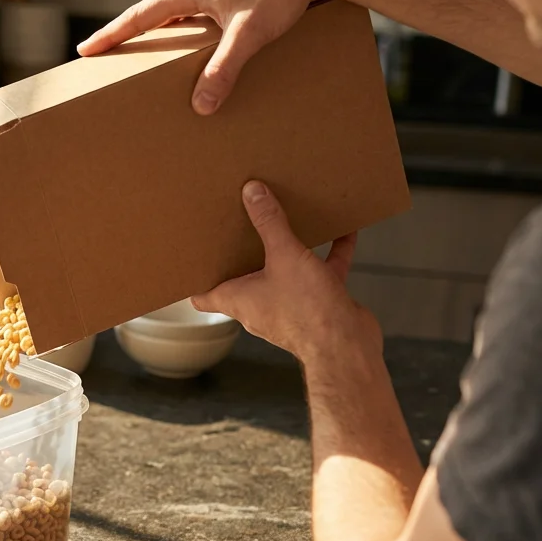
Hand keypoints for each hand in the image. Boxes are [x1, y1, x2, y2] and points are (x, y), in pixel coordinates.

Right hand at [77, 0, 346, 114]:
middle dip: (138, 33)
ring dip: (171, 30)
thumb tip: (202, 105)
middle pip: (157, 11)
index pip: (140, 15)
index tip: (86, 49)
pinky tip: (208, 40)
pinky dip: (198, 25)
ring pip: (183, 8)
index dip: (112, 34)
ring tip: (163, 55)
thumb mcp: (250, 31)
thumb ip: (224, 68)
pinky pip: (205, 7)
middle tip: (118, 54)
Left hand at [191, 181, 378, 361]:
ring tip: (288, 221)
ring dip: (288, 250)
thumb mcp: (284, 256)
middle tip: (240, 226)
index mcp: (238, 299)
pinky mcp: (319, 304)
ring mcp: (290, 305)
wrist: (347, 347)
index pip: (204, 295)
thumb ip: (269, 223)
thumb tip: (252, 193)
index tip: (194, 258)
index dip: (196, 279)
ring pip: (286, 272)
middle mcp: (260, 305)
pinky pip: (322, 272)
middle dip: (245, 253)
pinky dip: (330, 253)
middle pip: (245, 277)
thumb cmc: (308, 313)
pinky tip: (342, 230)